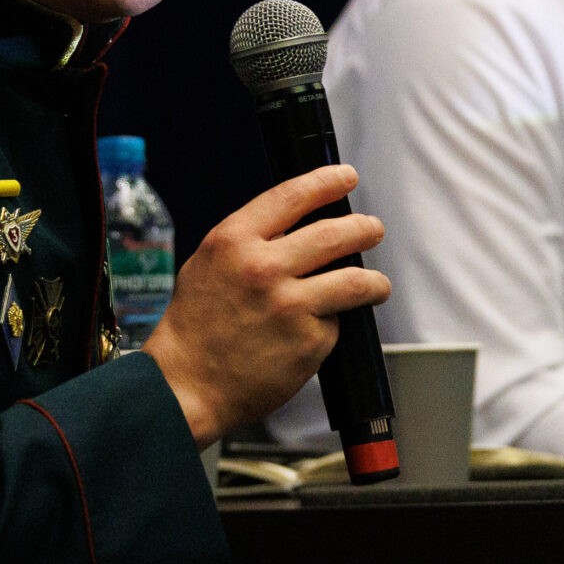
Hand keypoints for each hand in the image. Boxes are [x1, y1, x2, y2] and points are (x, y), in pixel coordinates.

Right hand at [140, 164, 388, 446]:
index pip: (293, 196)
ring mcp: (289, 306)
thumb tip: (296, 225)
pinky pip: (335, 324)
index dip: (327, 182)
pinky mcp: (308, 342)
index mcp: (235, 241)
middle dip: (363, 228)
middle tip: (372, 229)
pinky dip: (332, 325)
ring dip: (374, 280)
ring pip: (354, 280)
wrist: (185, 385)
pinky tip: (318, 332)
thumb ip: (251, 240)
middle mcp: (264, 268)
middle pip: (335, 234)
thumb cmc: (195, 326)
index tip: (346, 177)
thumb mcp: (210, 263)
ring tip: (377, 284)